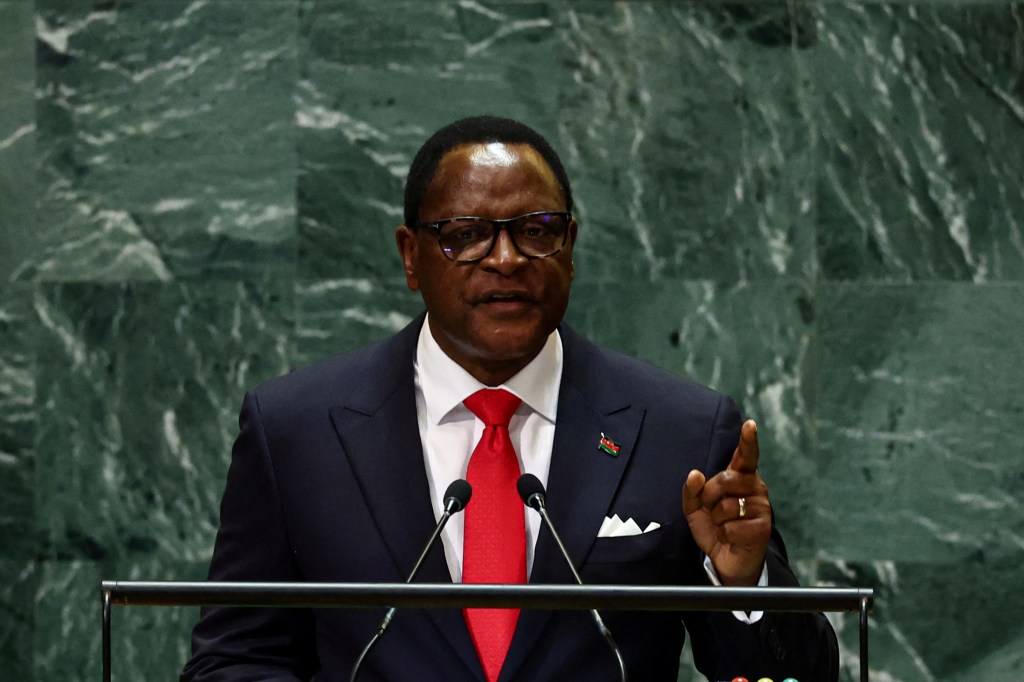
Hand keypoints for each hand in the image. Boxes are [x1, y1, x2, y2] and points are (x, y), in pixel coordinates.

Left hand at [682, 419, 770, 585]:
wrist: (726, 559)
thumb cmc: (714, 527)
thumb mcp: (695, 508)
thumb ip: (692, 490)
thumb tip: (695, 474)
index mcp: (741, 478)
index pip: (746, 455)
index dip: (748, 440)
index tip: (750, 424)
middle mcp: (755, 488)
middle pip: (725, 479)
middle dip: (709, 496)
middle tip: (712, 509)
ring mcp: (762, 508)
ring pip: (727, 506)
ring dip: (717, 520)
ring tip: (724, 525)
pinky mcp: (763, 529)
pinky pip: (731, 527)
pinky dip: (723, 535)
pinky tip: (730, 538)